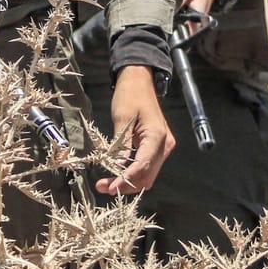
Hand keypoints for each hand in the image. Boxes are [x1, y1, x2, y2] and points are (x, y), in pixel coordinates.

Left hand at [95, 65, 175, 195]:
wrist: (139, 80)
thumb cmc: (130, 95)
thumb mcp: (122, 119)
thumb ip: (121, 146)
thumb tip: (116, 168)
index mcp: (157, 136)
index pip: (142, 166)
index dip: (125, 180)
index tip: (109, 188)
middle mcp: (165, 145)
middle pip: (147, 176)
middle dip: (125, 184)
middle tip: (102, 187)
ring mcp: (163, 147)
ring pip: (147, 175)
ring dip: (128, 181)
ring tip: (106, 183)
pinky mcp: (156, 147)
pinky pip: (146, 166)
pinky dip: (132, 173)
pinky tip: (116, 174)